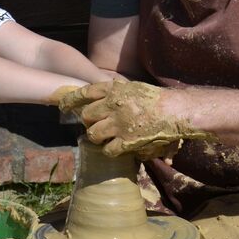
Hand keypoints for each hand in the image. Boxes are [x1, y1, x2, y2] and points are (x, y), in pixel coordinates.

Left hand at [68, 80, 213, 158]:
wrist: (175, 111)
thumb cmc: (155, 99)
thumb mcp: (132, 87)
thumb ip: (114, 91)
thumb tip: (97, 96)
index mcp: (114, 89)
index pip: (84, 93)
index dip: (70, 100)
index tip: (63, 105)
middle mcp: (112, 105)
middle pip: (86, 116)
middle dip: (88, 122)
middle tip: (96, 124)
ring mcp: (118, 124)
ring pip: (93, 134)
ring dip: (97, 136)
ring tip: (105, 136)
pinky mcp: (126, 141)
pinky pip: (107, 149)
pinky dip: (109, 150)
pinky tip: (116, 147)